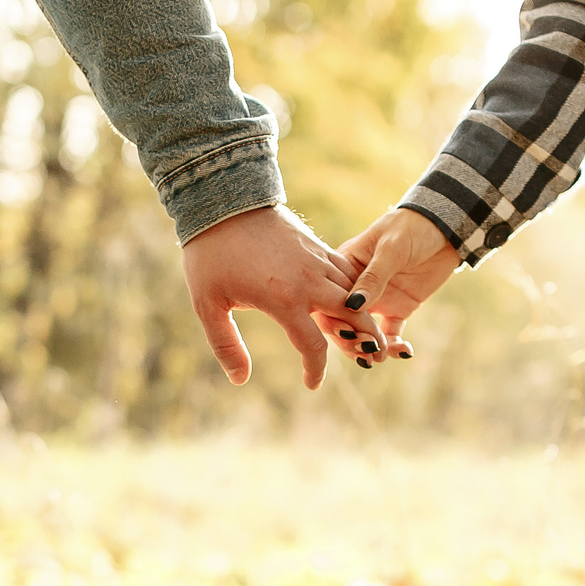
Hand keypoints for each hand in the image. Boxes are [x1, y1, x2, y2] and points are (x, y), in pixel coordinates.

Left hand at [180, 205, 376, 389]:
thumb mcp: (208, 305)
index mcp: (284, 300)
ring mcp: (316, 261)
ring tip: (372, 333)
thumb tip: (240, 380)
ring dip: (364, 314)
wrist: (223, 201)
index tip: (311, 384)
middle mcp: (308, 281)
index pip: (313, 347)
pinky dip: (354, 288)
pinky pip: (345, 271)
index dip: (315, 370)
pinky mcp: (316, 246)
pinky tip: (353, 300)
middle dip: (368, 338)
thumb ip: (226, 346)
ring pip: (353, 292)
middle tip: (376, 356)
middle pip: (353, 315)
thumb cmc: (211, 256)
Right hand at [338, 208, 461, 354]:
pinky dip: (395, 346)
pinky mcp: (398, 309)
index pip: (329, 299)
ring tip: (383, 355)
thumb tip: (352, 306)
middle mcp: (356, 288)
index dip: (333, 319)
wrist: (444, 227)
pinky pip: (391, 334)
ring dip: (371, 348)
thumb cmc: (411, 227)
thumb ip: (373, 277)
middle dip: (352, 341)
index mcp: (345, 268)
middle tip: (368, 350)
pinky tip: (405, 350)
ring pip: (364, 334)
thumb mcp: (391, 248)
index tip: (348, 333)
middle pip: (343, 322)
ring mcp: (377, 300)